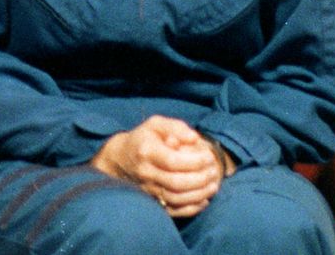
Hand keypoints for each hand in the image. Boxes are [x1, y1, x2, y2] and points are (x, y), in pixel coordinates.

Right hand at [91, 116, 224, 217]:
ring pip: (176, 199)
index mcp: (146, 151)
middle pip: (176, 183)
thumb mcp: (156, 124)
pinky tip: (204, 199)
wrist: (120, 159)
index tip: (209, 156)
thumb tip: (194, 138)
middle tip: (214, 171)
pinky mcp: (151, 201)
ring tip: (213, 185)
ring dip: (199, 194)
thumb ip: (176, 127)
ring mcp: (147, 189)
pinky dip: (191, 208)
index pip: (173, 161)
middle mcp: (145, 172)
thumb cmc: (144, 138)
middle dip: (200, 179)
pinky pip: (173, 210)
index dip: (195, 161)